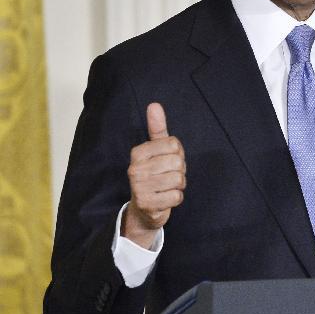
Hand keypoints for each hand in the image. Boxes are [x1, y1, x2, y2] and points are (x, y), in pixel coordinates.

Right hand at [122, 103, 185, 247]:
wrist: (144, 209)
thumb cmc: (155, 174)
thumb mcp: (156, 150)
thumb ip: (157, 128)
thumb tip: (154, 105)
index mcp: (138, 152)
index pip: (174, 145)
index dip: (178, 154)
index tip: (167, 162)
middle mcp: (135, 169)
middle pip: (178, 162)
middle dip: (180, 171)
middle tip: (168, 176)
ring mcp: (139, 187)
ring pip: (179, 180)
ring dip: (179, 185)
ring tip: (167, 187)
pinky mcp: (146, 204)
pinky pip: (177, 197)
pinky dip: (177, 198)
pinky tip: (165, 199)